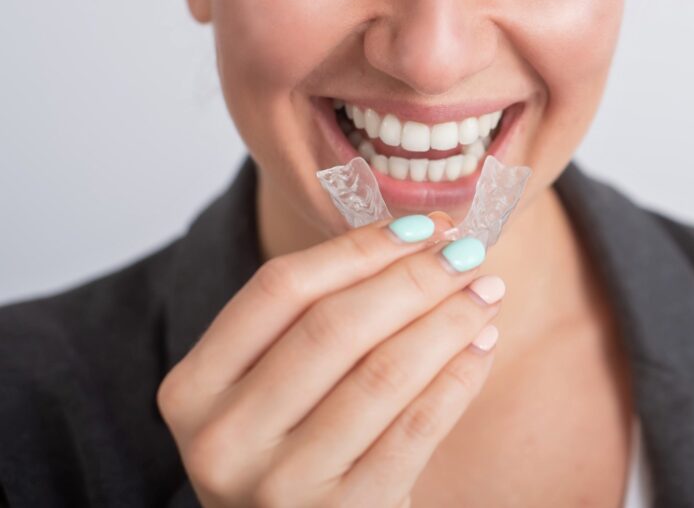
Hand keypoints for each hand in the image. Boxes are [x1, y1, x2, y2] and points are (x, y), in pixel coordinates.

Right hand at [156, 212, 503, 506]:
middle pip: (333, 327)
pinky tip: (482, 345)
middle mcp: (223, 438)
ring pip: (381, 374)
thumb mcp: (271, 387)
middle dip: (413, 279)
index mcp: (194, 387)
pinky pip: (415, 429)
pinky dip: (458, 377)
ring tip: (485, 292)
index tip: (422, 226)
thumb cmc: (292, 448)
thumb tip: (420, 238)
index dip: (359, 248)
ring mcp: (279, 486)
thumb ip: (316, 318)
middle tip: (465, 252)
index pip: (280, 289)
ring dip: (447, 321)